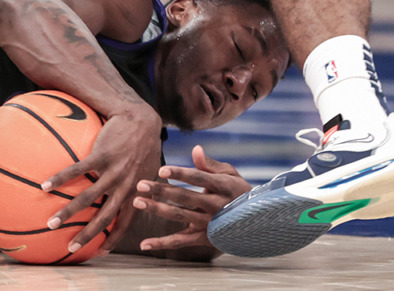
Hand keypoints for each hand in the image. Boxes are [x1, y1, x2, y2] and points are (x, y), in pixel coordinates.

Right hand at [42, 109, 162, 253]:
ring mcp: (113, 171)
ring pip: (88, 198)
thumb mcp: (151, 170)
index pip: (126, 223)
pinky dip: (60, 178)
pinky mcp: (102, 155)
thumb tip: (134, 199)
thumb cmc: (145, 144)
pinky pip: (77, 170)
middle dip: (87, 235)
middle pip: (104, 217)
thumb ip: (142, 187)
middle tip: (71, 247)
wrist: (142, 119)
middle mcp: (125, 186)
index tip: (101, 252)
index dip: (114, 238)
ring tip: (51, 223)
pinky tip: (44, 186)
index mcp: (136, 192)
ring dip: (68, 212)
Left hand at [133, 145, 251, 253]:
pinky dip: (162, 243)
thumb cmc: (238, 192)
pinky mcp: (203, 238)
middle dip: (161, 190)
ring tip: (137, 202)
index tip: (161, 170)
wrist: (255, 222)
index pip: (198, 178)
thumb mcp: (230, 174)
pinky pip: (180, 242)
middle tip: (141, 184)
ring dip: (157, 209)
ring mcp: (208, 223)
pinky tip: (144, 244)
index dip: (180, 173)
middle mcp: (215, 205)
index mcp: (222, 186)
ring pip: (179, 216)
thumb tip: (195, 149)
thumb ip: (210, 164)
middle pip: (184, 197)